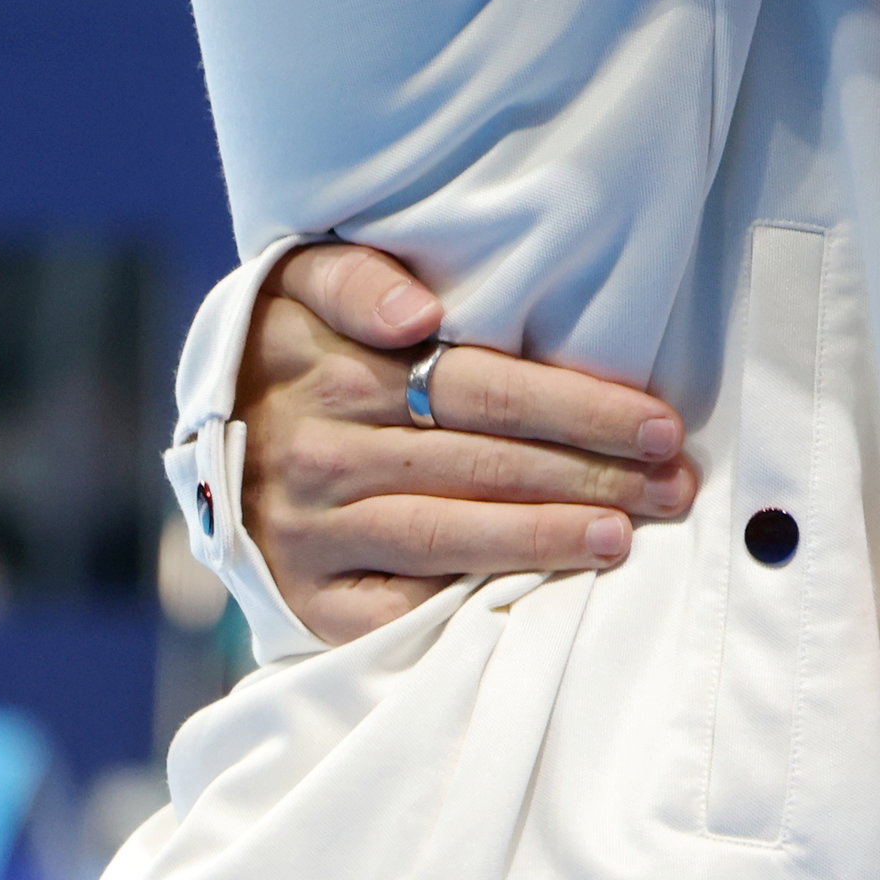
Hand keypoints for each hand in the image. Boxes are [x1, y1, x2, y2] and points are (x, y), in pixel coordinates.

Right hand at [238, 241, 695, 645]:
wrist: (206, 434)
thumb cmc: (290, 346)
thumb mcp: (303, 281)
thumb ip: (358, 276)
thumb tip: (416, 313)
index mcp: (333, 364)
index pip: (483, 388)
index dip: (577, 406)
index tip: (656, 423)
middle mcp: (319, 450)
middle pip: (485, 461)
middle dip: (594, 473)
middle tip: (673, 483)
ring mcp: (309, 529)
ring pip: (452, 533)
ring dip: (550, 535)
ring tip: (625, 536)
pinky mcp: (304, 596)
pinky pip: (401, 604)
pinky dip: (474, 598)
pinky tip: (538, 593)